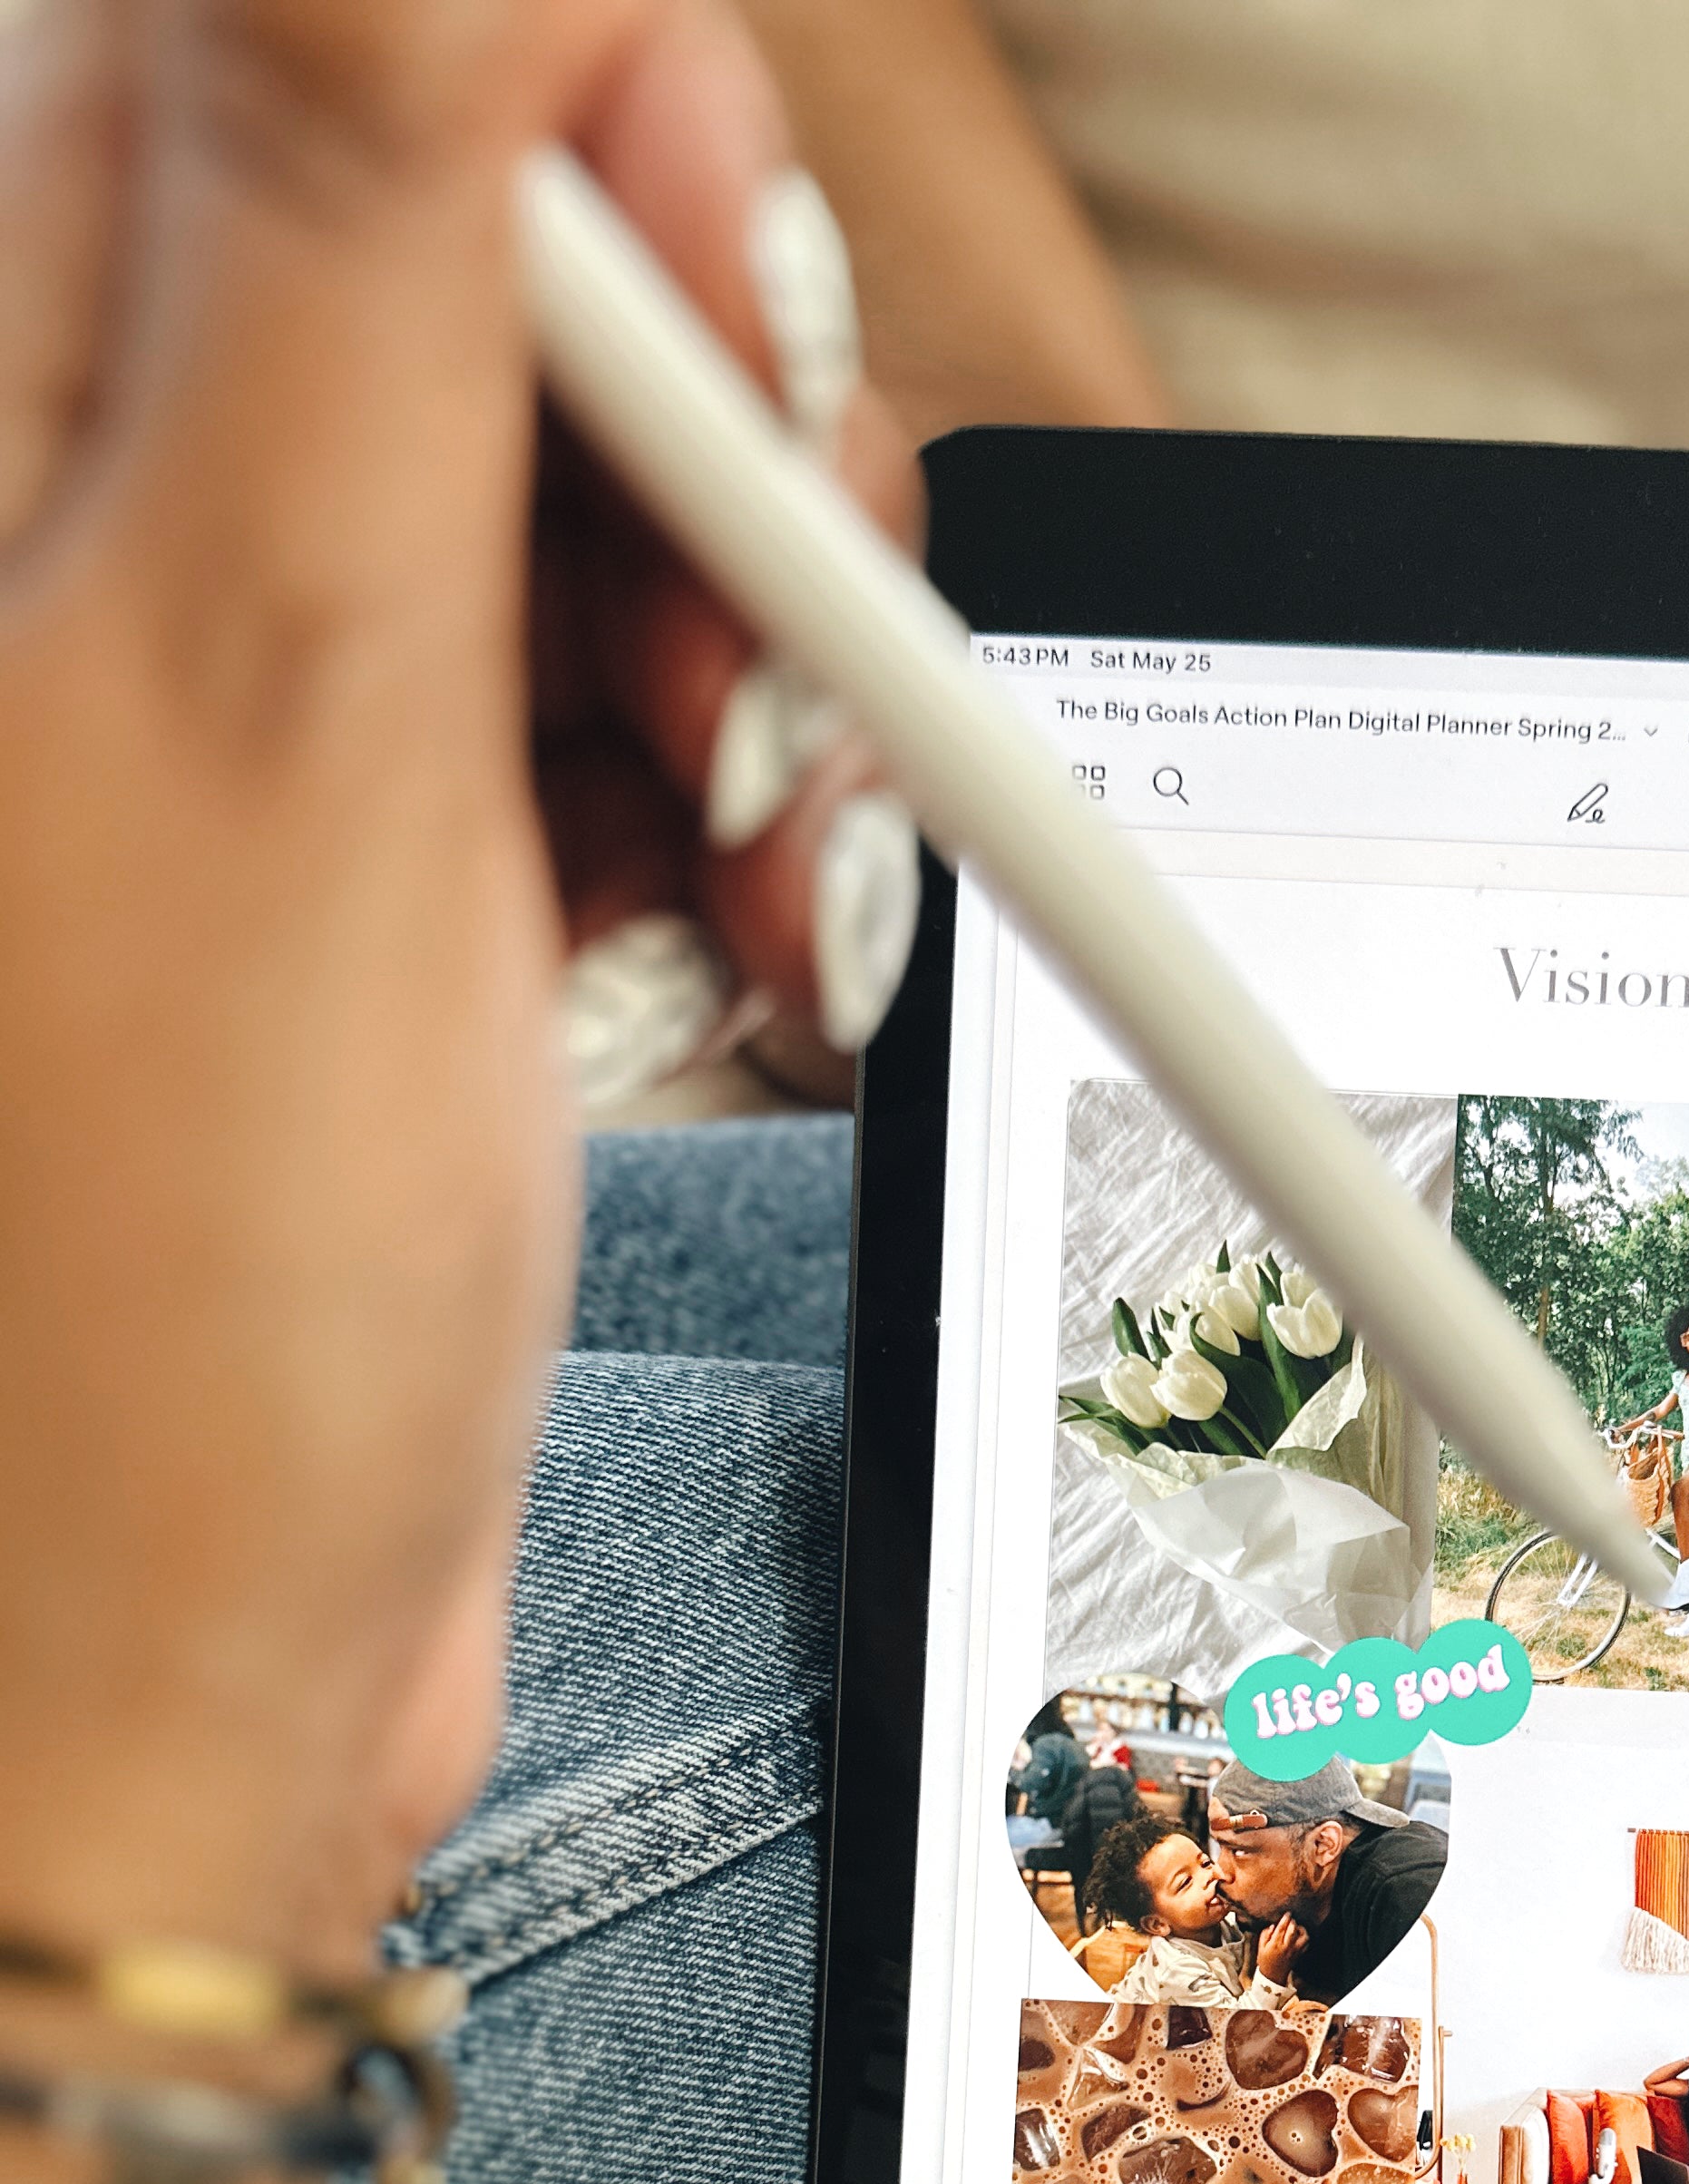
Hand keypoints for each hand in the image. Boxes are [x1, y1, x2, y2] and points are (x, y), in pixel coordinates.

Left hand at [0, 0, 905, 1963]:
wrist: (161, 1668)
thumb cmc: (153, 1284)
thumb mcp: (282, 690)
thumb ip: (356, 219)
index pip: (315, 25)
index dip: (575, 96)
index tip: (707, 287)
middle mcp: (94, 492)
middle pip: (475, 235)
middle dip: (690, 418)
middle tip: (740, 639)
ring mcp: (240, 680)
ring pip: (577, 478)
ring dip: (737, 651)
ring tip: (747, 869)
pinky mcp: (366, 843)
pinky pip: (596, 697)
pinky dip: (712, 803)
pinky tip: (723, 939)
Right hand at [1256, 1915, 1305, 1983]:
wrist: (1273, 1976)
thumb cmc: (1265, 1960)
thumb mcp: (1261, 1947)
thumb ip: (1265, 1935)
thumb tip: (1272, 1926)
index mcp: (1275, 1944)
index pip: (1282, 1928)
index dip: (1285, 1919)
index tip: (1288, 1914)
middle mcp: (1286, 1947)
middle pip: (1293, 1930)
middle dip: (1293, 1922)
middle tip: (1290, 1920)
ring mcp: (1294, 1951)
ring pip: (1303, 1937)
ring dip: (1302, 1930)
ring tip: (1297, 1928)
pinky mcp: (1299, 1954)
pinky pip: (1306, 1944)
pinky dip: (1305, 1937)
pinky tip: (1299, 1936)